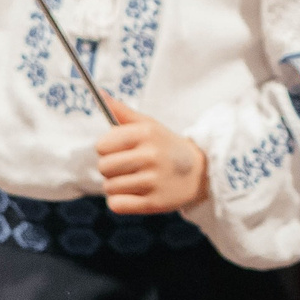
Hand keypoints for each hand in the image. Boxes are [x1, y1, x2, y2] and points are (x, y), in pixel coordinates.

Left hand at [96, 98, 209, 213]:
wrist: (199, 172)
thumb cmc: (165, 146)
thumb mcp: (149, 125)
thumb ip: (123, 112)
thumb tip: (100, 95)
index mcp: (146, 134)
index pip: (102, 145)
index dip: (106, 149)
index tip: (118, 150)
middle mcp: (150, 156)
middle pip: (103, 167)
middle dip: (110, 168)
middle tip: (126, 167)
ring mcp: (153, 181)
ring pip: (109, 187)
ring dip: (116, 186)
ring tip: (133, 180)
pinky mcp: (154, 203)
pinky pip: (117, 205)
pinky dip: (120, 201)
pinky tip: (134, 194)